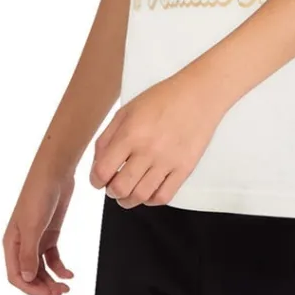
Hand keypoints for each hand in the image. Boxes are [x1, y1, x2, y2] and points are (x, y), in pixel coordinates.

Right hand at [3, 162, 75, 294]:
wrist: (55, 173)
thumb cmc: (38, 195)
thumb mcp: (33, 226)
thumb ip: (28, 253)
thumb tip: (26, 278)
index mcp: (11, 242)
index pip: (15, 275)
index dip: (29, 288)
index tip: (46, 294)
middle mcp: (21, 243)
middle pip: (29, 275)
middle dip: (43, 287)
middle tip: (60, 293)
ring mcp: (36, 239)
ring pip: (41, 269)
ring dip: (52, 280)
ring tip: (65, 288)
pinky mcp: (49, 234)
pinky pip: (52, 258)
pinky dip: (60, 268)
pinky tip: (69, 274)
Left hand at [89, 70, 224, 207]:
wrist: (199, 95)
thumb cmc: (163, 100)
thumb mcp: (126, 111)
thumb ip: (107, 138)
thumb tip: (98, 165)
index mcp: (130, 133)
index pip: (103, 171)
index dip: (95, 181)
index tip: (98, 180)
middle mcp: (148, 150)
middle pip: (120, 188)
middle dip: (111, 192)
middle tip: (113, 187)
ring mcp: (168, 161)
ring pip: (141, 196)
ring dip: (129, 200)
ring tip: (128, 193)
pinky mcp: (185, 168)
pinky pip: (164, 196)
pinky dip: (151, 200)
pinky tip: (147, 192)